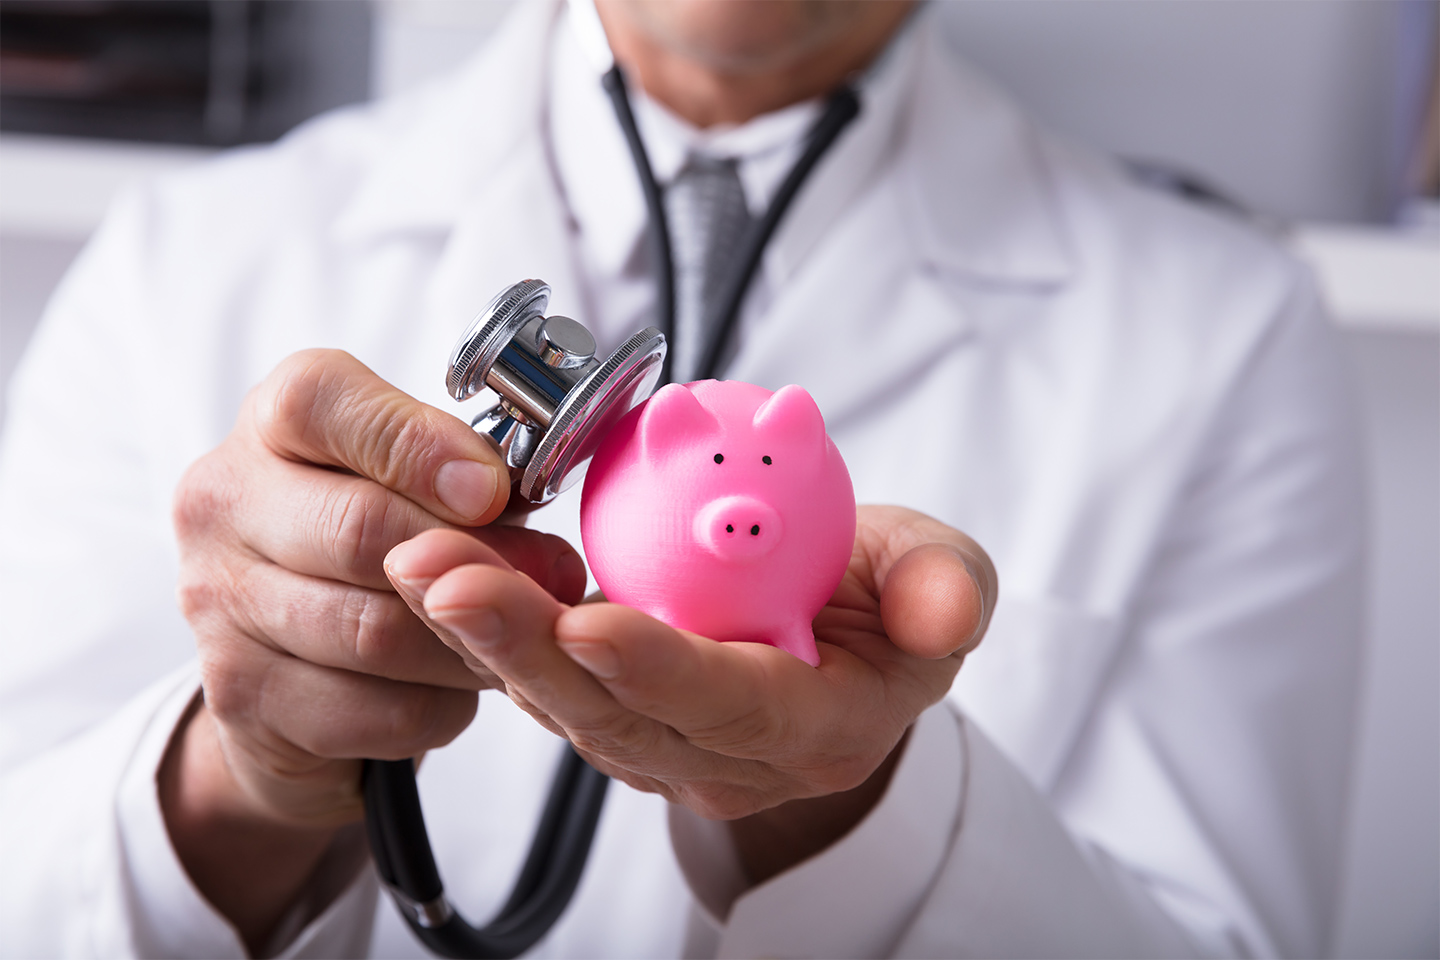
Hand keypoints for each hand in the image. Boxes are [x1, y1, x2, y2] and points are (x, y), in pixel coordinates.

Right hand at [163, 349, 584, 947]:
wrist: (283, 658)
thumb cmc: (369, 541)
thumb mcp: (411, 482)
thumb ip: (467, 479)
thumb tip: (532, 518)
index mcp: (273, 422)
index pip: (320, 403)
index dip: (418, 444)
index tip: (492, 488)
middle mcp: (222, 499)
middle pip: (361, 530)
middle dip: (475, 560)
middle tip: (555, 578)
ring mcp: (216, 601)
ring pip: (376, 632)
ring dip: (471, 643)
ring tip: (522, 639)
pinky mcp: (237, 694)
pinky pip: (374, 710)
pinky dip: (440, 706)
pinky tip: (459, 688)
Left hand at [386, 504, 994, 883]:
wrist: (846, 638)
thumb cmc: (891, 602)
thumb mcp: (941, 576)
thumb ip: (947, 588)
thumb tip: (947, 611)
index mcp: (814, 730)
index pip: (732, 709)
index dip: (661, 669)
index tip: (589, 621)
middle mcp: (726, 756)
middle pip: (617, 715)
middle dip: (526, 649)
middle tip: (449, 580)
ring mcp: (661, 743)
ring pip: (562, 701)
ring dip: (485, 636)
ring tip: (420, 566)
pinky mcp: (612, 712)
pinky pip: (544, 679)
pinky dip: (489, 629)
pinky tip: (437, 573)